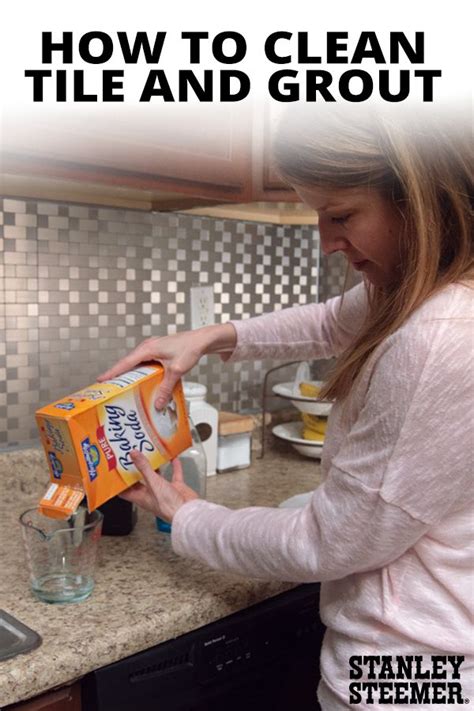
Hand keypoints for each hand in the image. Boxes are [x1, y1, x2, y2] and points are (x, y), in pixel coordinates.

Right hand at [97, 324, 235, 409]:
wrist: (202, 340)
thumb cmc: (190, 349)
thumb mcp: (176, 371)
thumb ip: (166, 388)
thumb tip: (157, 403)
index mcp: (147, 349)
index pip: (125, 363)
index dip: (112, 372)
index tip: (100, 380)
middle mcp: (147, 347)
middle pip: (129, 363)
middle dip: (119, 375)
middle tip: (110, 387)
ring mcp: (153, 348)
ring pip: (137, 363)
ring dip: (132, 374)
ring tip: (124, 387)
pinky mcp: (159, 351)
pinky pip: (145, 363)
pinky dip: (142, 372)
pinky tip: (144, 382)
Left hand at [119, 450, 198, 521]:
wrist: (188, 511)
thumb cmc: (168, 506)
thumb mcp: (153, 483)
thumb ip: (144, 467)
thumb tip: (133, 454)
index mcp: (140, 497)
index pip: (125, 490)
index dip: (120, 480)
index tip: (117, 468)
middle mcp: (150, 494)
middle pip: (140, 480)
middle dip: (136, 469)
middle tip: (132, 456)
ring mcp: (164, 490)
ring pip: (156, 476)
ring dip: (154, 466)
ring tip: (149, 454)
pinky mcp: (176, 488)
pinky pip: (174, 474)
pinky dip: (173, 466)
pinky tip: (172, 457)